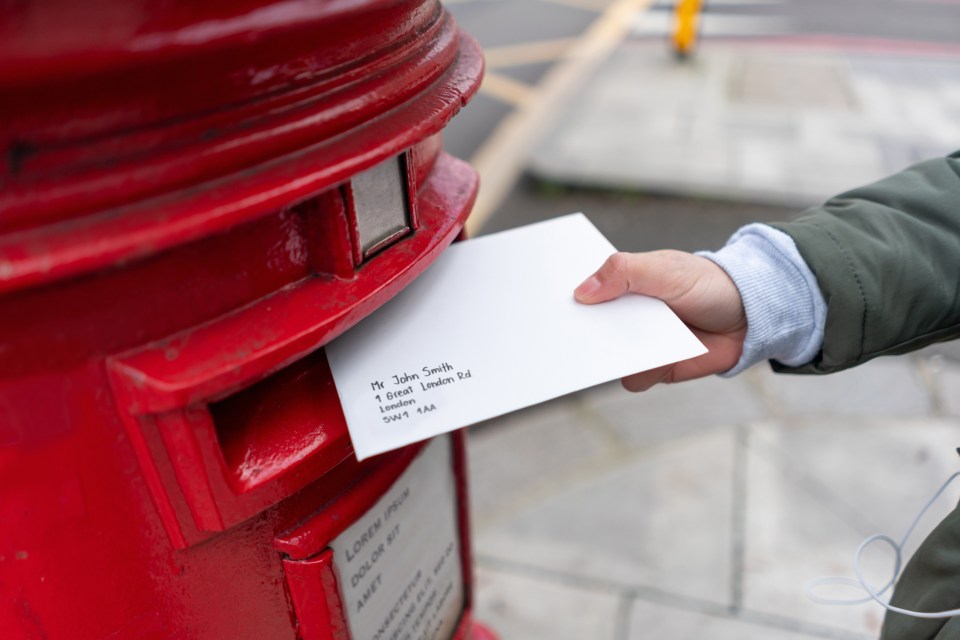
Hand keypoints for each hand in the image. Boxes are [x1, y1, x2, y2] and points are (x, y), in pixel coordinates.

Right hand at [574, 251, 745, 390]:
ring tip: (600, 348)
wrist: (751, 314)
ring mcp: (637, 345)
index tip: (543, 301)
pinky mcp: (654, 369)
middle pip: (584, 329)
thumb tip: (582, 291)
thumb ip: (624, 272)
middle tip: (560, 332)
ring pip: (603, 357)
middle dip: (572, 332)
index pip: (580, 293)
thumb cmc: (705, 283)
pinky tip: (648, 358)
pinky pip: (633, 377)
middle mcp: (622, 317)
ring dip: (602, 356)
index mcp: (619, 286)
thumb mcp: (663, 268)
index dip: (562, 298)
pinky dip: (637, 371)